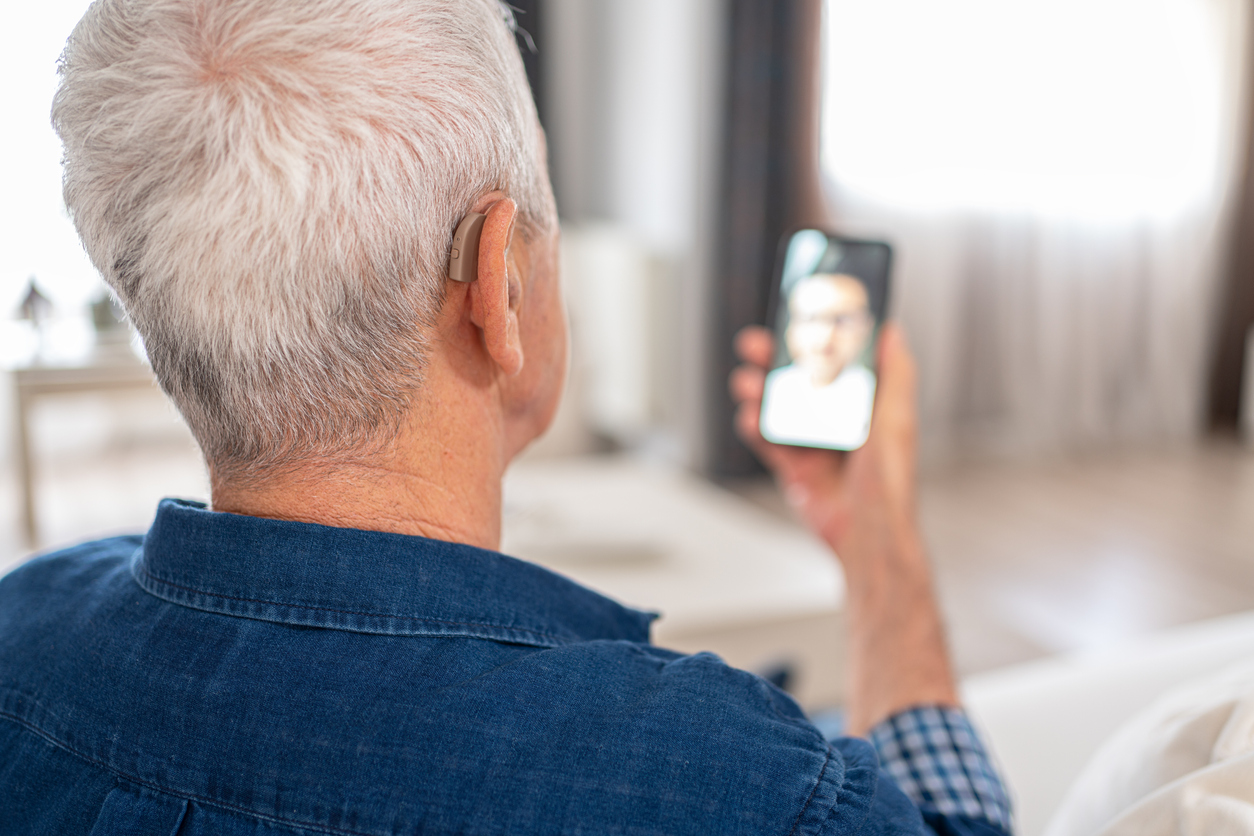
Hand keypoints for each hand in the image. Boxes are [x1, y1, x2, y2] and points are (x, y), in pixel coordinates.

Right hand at [729, 322, 957, 734]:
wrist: (868, 534)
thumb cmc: (890, 482)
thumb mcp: (897, 418)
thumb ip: (895, 373)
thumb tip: (893, 331)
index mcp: (863, 405)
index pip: (834, 362)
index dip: (812, 340)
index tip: (794, 319)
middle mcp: (836, 422)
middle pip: (798, 380)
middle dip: (774, 360)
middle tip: (755, 344)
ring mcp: (813, 444)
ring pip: (777, 407)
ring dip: (759, 391)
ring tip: (747, 382)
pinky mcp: (793, 468)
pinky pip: (767, 442)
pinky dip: (754, 427)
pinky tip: (750, 417)